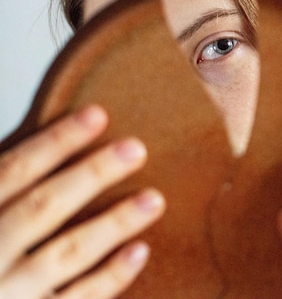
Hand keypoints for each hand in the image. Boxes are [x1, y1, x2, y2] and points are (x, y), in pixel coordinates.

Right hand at [0, 105, 164, 298]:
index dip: (56, 141)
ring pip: (67, 253)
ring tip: (154, 199)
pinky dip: (110, 277)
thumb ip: (10, 192)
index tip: (98, 114)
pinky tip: (140, 251)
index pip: (14, 171)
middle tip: (137, 149)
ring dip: (114, 223)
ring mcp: (11, 294)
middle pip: (44, 207)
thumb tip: (45, 153)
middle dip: (92, 175)